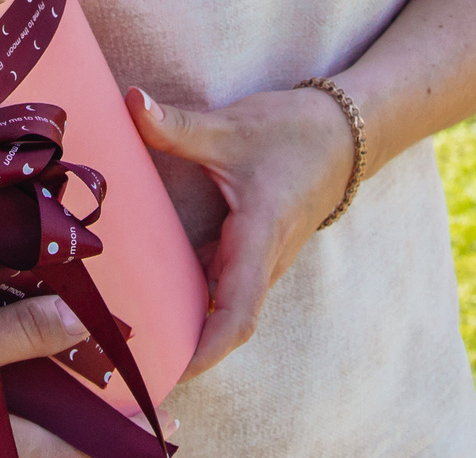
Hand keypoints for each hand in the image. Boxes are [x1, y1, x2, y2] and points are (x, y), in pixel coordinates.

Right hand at [0, 294, 177, 457]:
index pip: (88, 451)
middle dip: (96, 448)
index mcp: (9, 445)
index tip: (166, 433)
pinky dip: (8, 441)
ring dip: (53, 443)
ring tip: (76, 427)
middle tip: (134, 436)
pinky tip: (6, 422)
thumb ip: (20, 333)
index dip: (130, 443)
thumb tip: (81, 317)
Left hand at [127, 83, 354, 377]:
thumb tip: (131, 102)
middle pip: (225, 322)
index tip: (172, 372)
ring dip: (186, 323)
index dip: (206, 349)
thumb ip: (178, 124)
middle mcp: (262, 260)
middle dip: (184, 347)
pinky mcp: (254, 249)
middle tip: (130, 363)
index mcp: (260, 238)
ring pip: (223, 305)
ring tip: (130, 337)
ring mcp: (259, 258)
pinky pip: (221, 283)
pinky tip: (150, 290)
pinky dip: (191, 295)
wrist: (345, 134)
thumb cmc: (294, 133)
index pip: (237, 313)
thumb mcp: (233, 127)